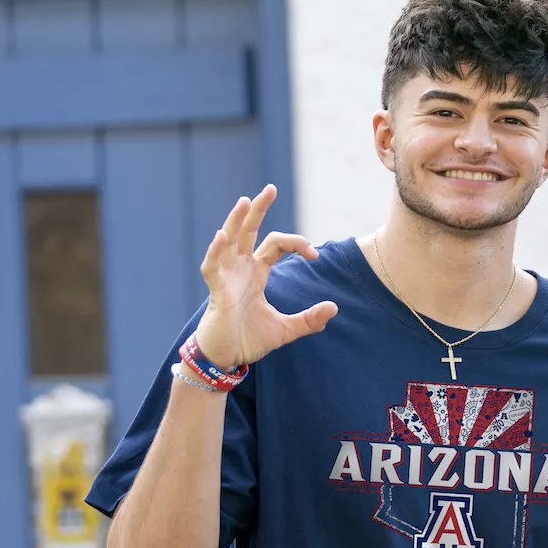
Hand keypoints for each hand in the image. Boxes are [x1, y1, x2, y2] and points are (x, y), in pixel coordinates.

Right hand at [192, 184, 337, 366]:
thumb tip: (334, 307)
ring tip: (245, 201)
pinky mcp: (216, 291)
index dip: (297, 244)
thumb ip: (309, 320)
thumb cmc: (248, 340)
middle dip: (258, 210)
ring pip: (229, 241)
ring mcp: (226, 277)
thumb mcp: (285, 330)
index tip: (314, 255)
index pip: (276, 246)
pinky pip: (212, 267)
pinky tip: (223, 236)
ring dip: (235, 221)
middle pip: (248, 231)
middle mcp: (240, 269)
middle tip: (271, 188)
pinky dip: (216, 251)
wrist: (226, 359)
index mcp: (256, 274)